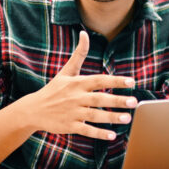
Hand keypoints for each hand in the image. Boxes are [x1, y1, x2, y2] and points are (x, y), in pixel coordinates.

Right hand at [21, 30, 137, 140]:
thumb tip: (84, 33)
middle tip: (134, 102)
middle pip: (99, 98)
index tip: (132, 82)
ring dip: (112, 117)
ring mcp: (73, 112)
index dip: (115, 81)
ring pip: (95, 115)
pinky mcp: (70, 126)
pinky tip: (112, 135)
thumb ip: (78, 54)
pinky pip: (86, 130)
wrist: (33, 110)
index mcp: (77, 83)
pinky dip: (98, 133)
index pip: (99, 80)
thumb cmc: (53, 89)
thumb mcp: (66, 71)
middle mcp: (76, 97)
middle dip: (117, 100)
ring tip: (128, 118)